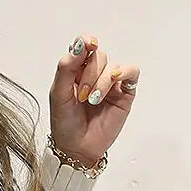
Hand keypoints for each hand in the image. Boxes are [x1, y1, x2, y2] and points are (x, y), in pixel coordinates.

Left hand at [48, 32, 139, 166]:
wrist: (77, 147)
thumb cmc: (65, 122)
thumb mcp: (58, 93)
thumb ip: (66, 67)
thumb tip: (81, 45)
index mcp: (76, 70)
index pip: (83, 46)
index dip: (86, 42)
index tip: (88, 45)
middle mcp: (94, 74)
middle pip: (99, 57)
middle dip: (90, 74)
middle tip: (82, 96)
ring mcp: (110, 83)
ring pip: (113, 67)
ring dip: (102, 81)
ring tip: (93, 100)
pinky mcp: (125, 93)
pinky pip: (131, 73)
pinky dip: (125, 72)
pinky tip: (115, 80)